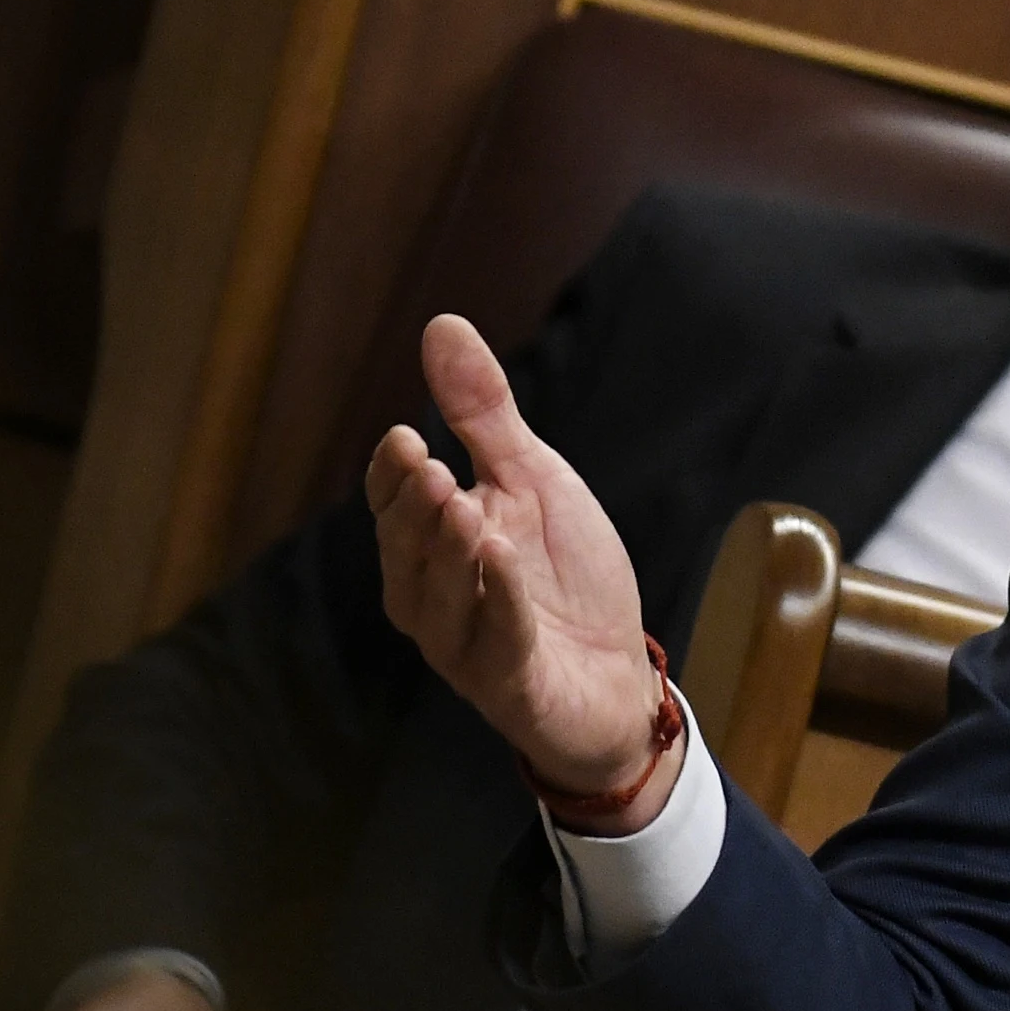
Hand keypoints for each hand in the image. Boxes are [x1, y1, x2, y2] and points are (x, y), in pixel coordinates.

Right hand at [368, 312, 671, 810]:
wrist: (617, 673)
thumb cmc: (567, 574)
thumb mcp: (533, 479)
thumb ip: (484, 415)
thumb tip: (441, 325)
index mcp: (432, 546)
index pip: (393, 507)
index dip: (392, 477)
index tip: (406, 436)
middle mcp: (433, 598)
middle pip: (405, 553)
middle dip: (413, 511)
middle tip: (428, 468)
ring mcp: (466, 648)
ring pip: (437, 603)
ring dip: (447, 555)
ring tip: (462, 506)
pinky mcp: (509, 685)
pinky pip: (496, 644)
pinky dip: (499, 602)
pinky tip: (504, 560)